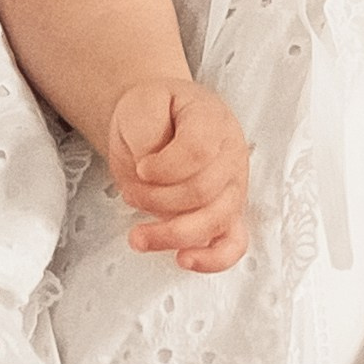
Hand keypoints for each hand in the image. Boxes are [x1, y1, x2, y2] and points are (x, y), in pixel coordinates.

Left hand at [106, 79, 249, 271]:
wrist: (156, 120)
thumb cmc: (153, 112)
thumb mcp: (140, 103)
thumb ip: (147, 131)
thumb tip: (150, 168)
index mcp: (212, 121)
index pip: (199, 150)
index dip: (165, 167)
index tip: (141, 167)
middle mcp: (230, 155)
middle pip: (202, 191)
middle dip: (156, 199)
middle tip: (130, 192)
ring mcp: (232, 187)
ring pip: (215, 222)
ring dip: (171, 233)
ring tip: (138, 236)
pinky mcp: (227, 214)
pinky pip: (233, 244)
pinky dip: (212, 258)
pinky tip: (184, 259)